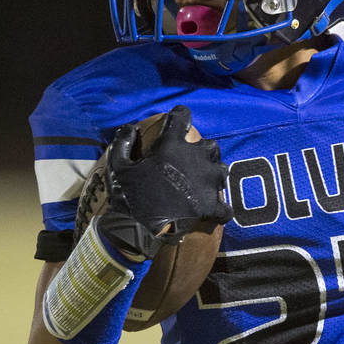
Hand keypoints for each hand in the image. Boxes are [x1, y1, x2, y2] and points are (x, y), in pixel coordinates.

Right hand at [98, 106, 231, 259]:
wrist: (136, 227)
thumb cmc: (127, 194)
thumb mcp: (118, 164)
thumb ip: (123, 141)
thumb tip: (130, 128)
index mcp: (172, 145)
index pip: (181, 117)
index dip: (180, 116)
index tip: (178, 118)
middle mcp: (195, 158)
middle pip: (210, 146)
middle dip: (203, 151)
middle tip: (191, 161)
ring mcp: (207, 182)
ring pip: (221, 170)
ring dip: (213, 174)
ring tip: (203, 183)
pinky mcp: (211, 206)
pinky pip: (225, 208)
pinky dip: (221, 210)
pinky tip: (215, 211)